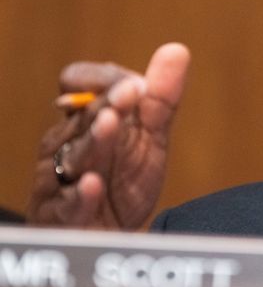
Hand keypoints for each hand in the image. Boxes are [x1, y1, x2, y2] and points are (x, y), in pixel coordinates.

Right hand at [28, 43, 190, 229]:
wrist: (108, 237)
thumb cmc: (121, 181)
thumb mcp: (148, 138)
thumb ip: (159, 99)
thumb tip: (177, 50)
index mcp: (85, 118)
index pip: (78, 82)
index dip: (104, 78)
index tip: (135, 82)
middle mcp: (66, 141)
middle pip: (82, 115)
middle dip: (106, 103)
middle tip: (129, 91)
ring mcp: (60, 177)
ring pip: (73, 154)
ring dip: (93, 138)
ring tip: (111, 123)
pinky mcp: (62, 215)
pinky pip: (68, 203)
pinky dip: (81, 194)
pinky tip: (94, 184)